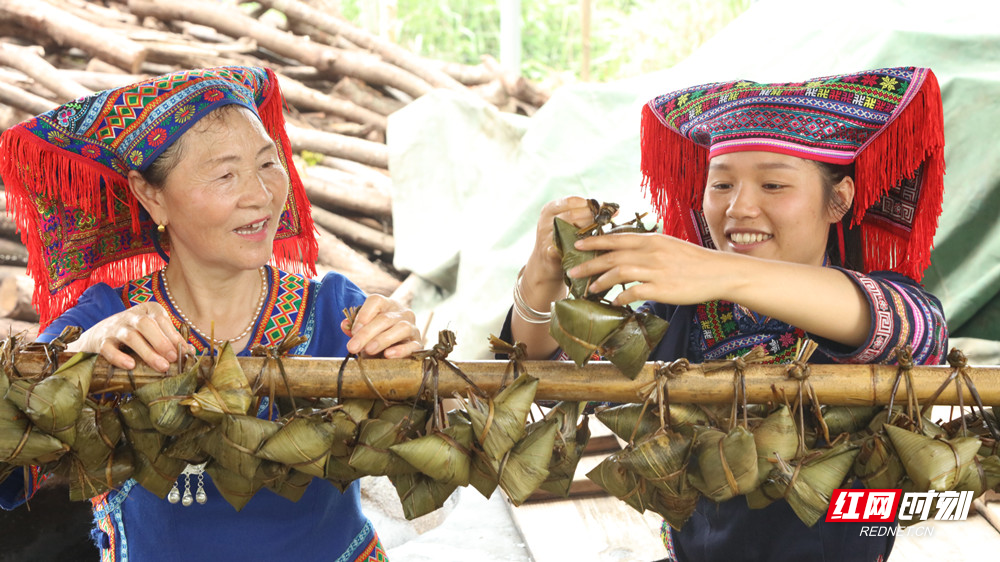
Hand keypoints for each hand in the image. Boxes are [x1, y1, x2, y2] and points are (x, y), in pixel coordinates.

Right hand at [66, 302, 194, 371]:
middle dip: (162, 342)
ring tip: (162, 366)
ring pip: (131, 337)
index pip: (161, 319)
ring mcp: (114, 328)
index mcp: (146, 310)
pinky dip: (119, 357)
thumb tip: (190, 352)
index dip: (174, 335)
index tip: (185, 351)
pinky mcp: (100, 341)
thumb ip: (169, 339)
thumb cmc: (133, 334)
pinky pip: (109, 348)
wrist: (97, 336)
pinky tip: (130, 366)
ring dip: (148, 352)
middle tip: (174, 359)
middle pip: (146, 325)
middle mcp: (130, 316)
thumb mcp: (151, 332)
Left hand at [341, 294, 420, 357]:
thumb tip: (345, 325)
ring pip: (401, 328)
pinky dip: (400, 350)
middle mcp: (402, 313)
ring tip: (369, 350)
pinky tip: (388, 355)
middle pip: (385, 318)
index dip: (364, 314)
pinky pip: (413, 345)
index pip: (376, 301)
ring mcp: (412, 328)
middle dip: (366, 333)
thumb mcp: (365, 332)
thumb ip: (354, 328)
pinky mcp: (418, 344)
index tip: (353, 330)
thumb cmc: (377, 338)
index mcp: (387, 305)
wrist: (395, 353)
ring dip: (382, 340)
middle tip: (353, 347)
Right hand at [521, 196, 600, 297]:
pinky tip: (588, 250)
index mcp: (551, 209)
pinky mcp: (547, 252)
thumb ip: (589, 214)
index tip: (603, 212)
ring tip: (598, 237)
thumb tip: (616, 209)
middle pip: (572, 215)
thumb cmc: (565, 239)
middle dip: (591, 219)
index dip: (590, 205)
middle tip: (603, 225)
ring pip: (569, 230)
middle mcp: (545, 220)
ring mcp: (545, 236)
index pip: (572, 201)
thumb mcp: (571, 222)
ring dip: (586, 234)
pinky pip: (565, 248)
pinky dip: (577, 249)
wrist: (546, 264)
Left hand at [567, 232, 733, 305]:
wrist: (718, 272)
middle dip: (589, 264)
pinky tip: (614, 302)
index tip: (577, 245)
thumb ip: (646, 247)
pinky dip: (621, 297)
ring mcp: (655, 270)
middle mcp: (651, 253)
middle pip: (612, 256)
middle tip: (573, 273)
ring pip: (619, 272)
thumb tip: (626, 250)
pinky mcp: (661, 289)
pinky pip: (634, 292)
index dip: (594, 242)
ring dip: (601, 281)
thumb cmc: (693, 260)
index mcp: (651, 240)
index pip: (616, 238)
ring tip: (589, 289)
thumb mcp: (668, 245)